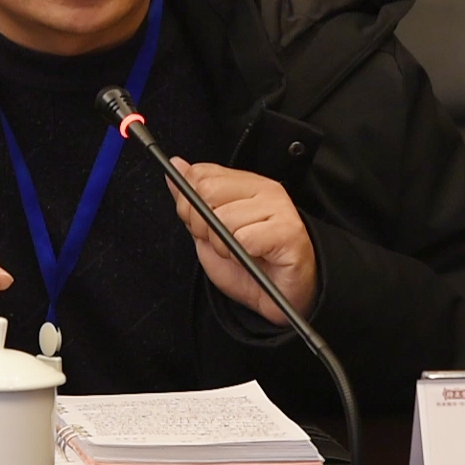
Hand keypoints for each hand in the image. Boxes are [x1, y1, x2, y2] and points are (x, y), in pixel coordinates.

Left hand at [165, 156, 316, 324]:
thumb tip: (176, 166)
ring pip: (225, 218)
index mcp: (245, 184)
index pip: (200, 174)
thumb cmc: (249, 266)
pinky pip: (244, 238)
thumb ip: (191, 200)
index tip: (201, 225)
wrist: (279, 298)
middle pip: (208, 191)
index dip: (189, 204)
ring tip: (240, 252)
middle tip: (221, 242)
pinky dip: (240, 254)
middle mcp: (264, 190)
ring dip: (224, 245)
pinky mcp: (288, 231)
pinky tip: (253, 257)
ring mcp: (279, 208)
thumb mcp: (208, 232)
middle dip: (203, 225)